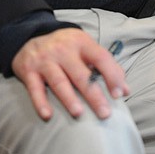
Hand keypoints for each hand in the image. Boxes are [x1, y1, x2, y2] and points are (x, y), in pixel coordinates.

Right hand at [11, 27, 128, 121]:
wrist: (29, 38)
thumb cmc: (65, 48)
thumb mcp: (84, 47)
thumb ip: (104, 66)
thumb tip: (125, 90)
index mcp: (81, 42)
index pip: (100, 57)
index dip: (112, 75)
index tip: (119, 94)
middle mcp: (63, 49)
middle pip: (81, 74)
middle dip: (94, 95)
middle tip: (105, 113)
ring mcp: (45, 60)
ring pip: (59, 81)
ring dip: (69, 98)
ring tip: (79, 114)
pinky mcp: (29, 71)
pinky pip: (35, 89)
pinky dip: (40, 102)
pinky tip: (47, 115)